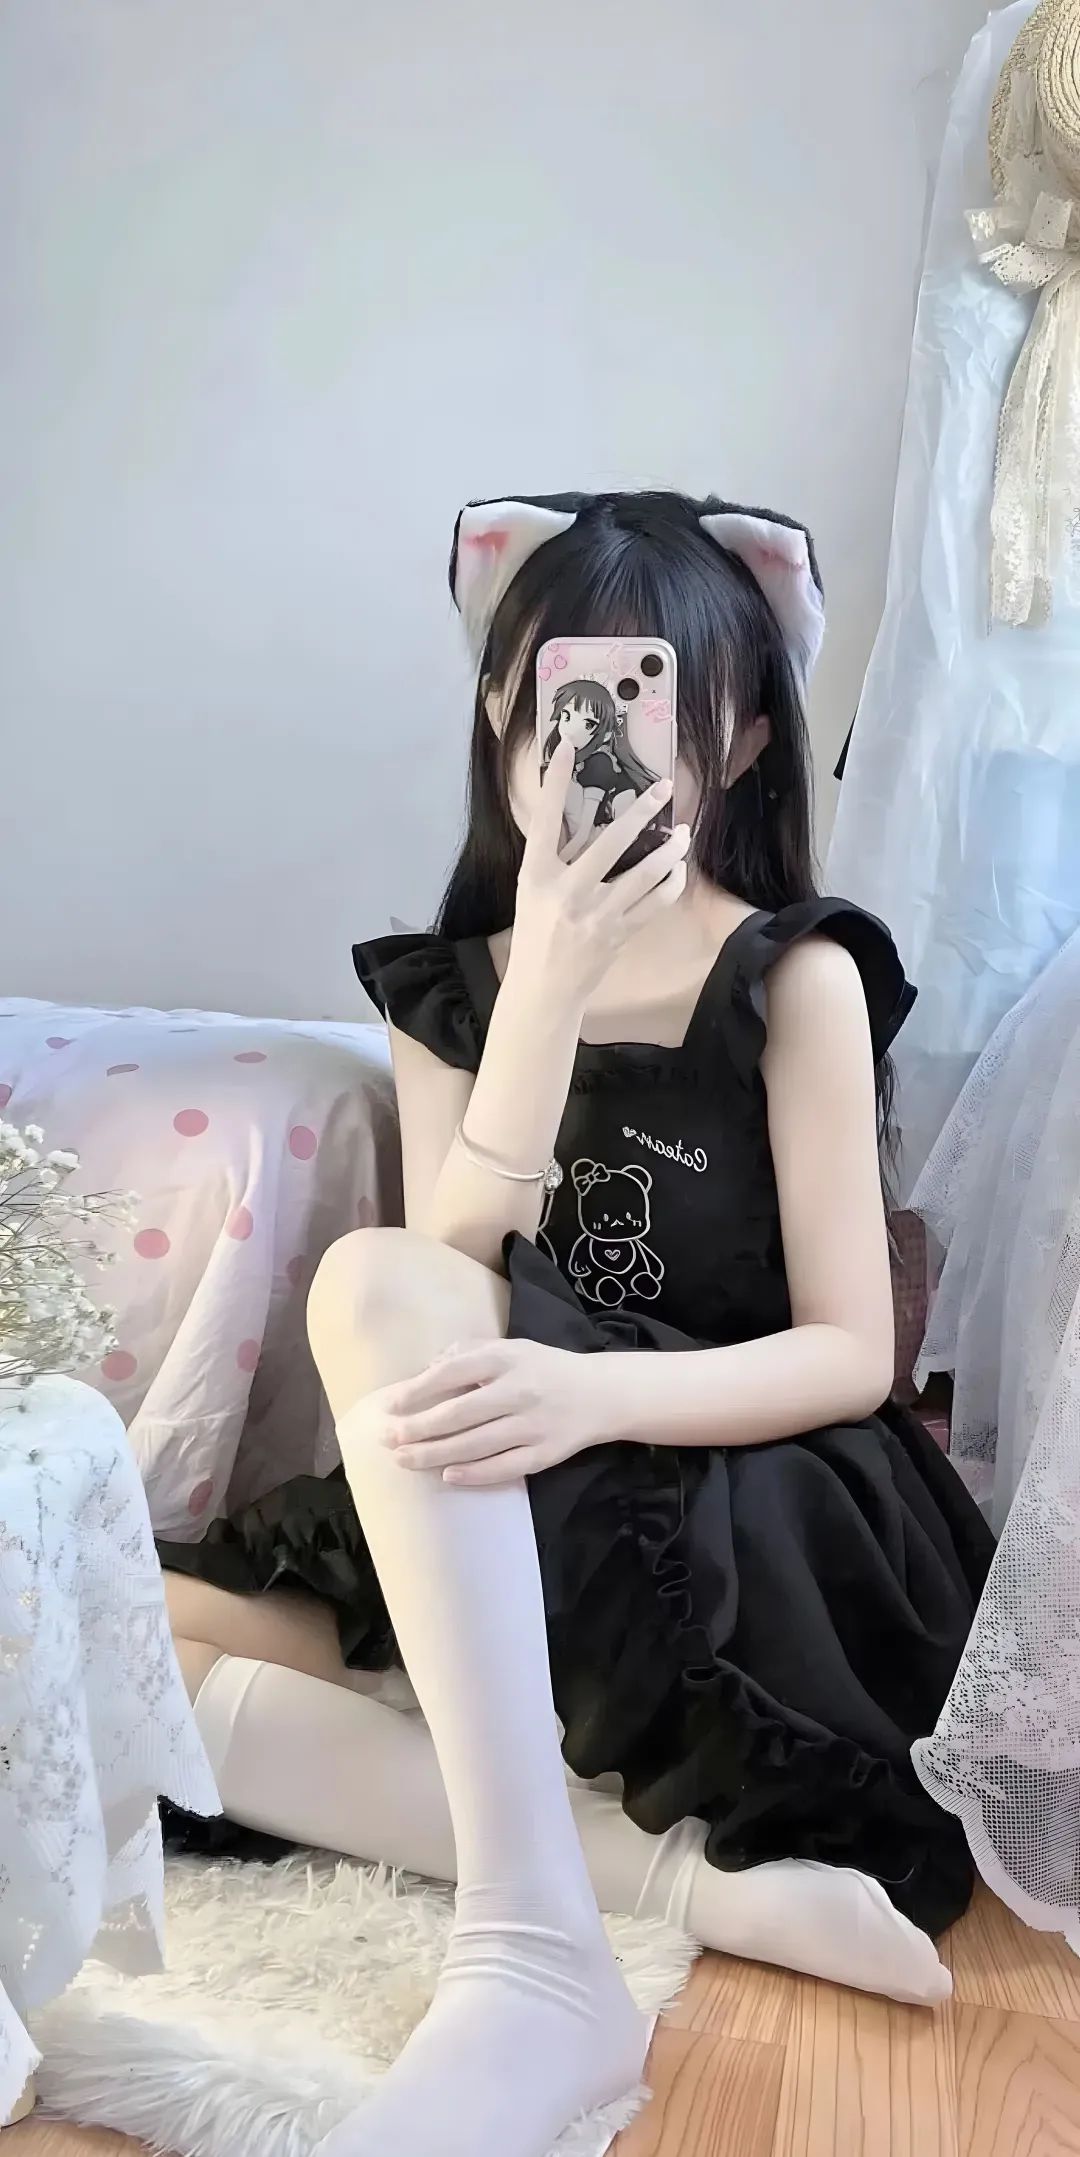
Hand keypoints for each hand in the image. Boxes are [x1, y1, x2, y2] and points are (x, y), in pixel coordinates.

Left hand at [376, 1337, 622, 1486]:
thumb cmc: (545, 1369)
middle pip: (459, 1414)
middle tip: (389, 1439)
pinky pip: (504, 1468)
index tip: (392, 1405)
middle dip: (419, 1429)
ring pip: (476, 1445)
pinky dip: (474, 1474)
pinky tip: (448, 1476)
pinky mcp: (545, 1453)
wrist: (601, 1394)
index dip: (418, 1390)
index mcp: (507, 1359)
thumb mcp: (511, 1348)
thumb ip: (469, 1352)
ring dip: (435, 1454)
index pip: (453, 1372)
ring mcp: (533, 1425)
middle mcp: (519, 1390)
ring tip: (405, 1459)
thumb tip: (428, 1370)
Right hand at [511, 740, 690, 1007]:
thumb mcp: (533, 890)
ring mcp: (597, 914)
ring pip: (645, 874)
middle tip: (663, 788)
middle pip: (612, 842)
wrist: (543, 987)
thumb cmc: (536, 931)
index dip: (554, 782)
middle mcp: (568, 891)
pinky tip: (678, 870)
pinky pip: (655, 902)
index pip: (545, 819)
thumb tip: (589, 821)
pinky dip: (670, 883)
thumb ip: (558, 857)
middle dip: (641, 811)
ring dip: (669, 850)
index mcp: (537, 874)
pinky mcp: (619, 933)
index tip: (566, 747)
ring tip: (683, 833)